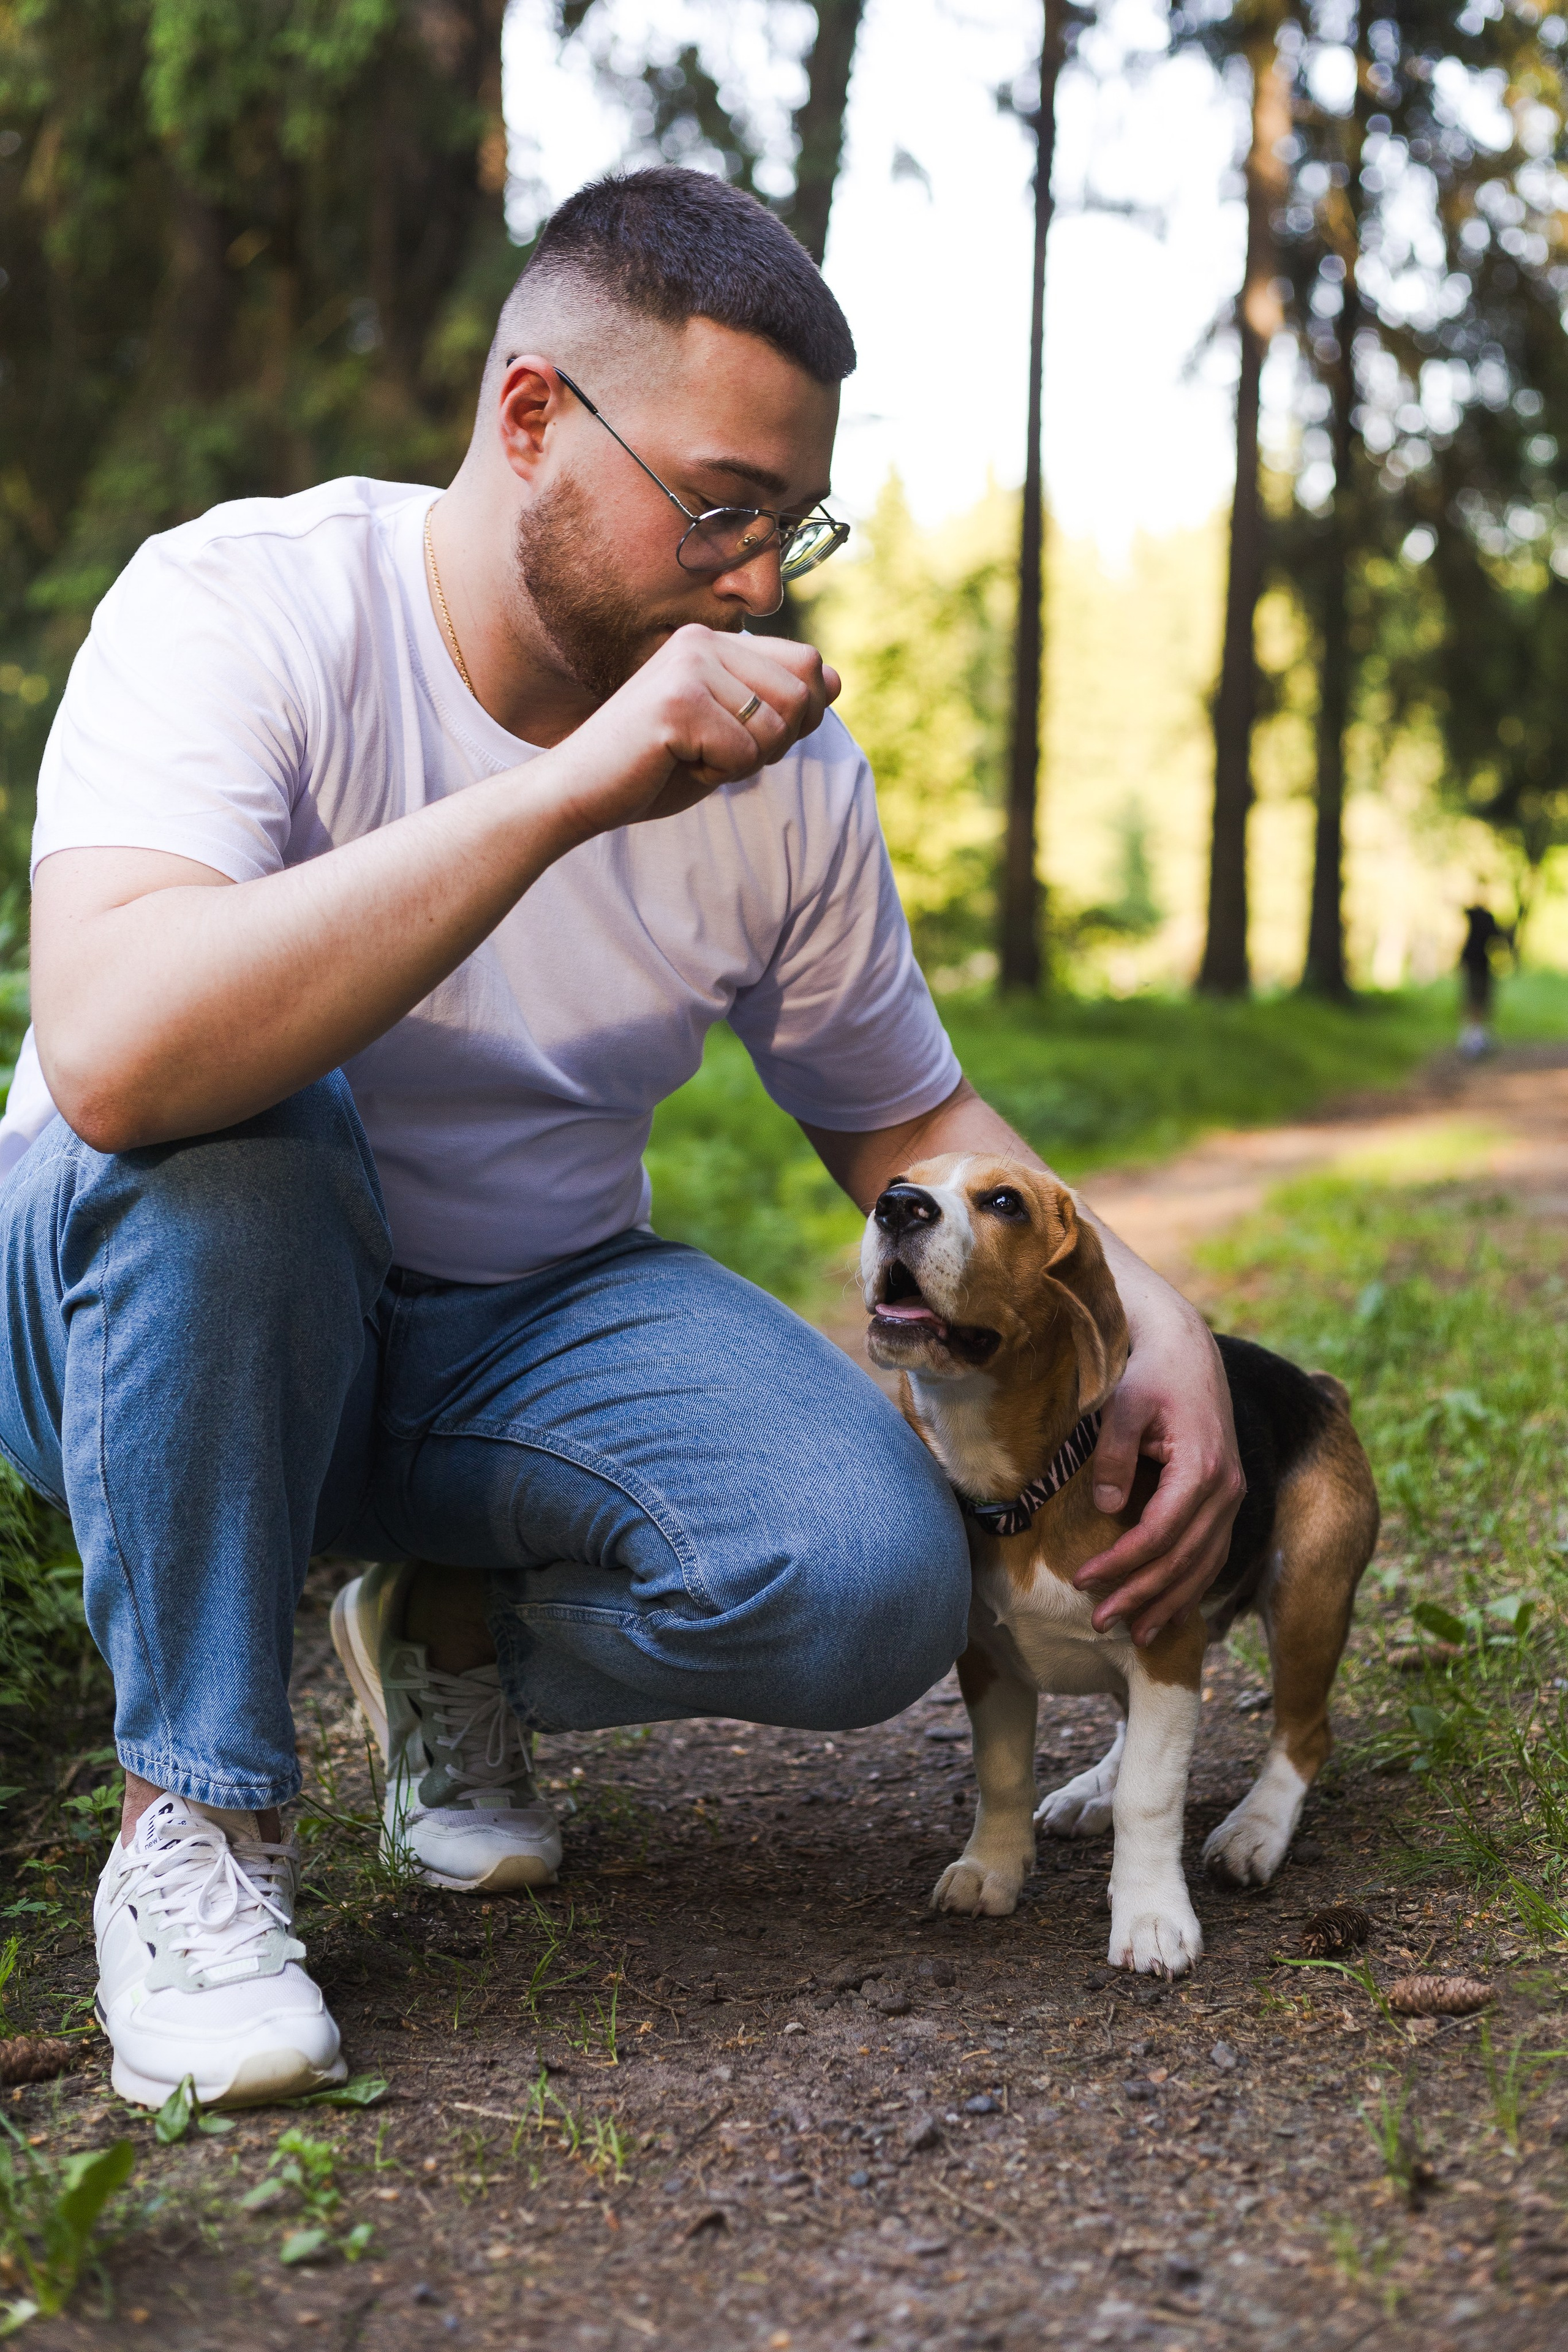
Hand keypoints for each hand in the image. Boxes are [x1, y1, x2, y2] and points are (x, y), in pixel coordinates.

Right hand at [551, 624, 840, 835]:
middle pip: (801, 694)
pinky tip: (676, 764)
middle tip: (716, 752)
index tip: (741, 736)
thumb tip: (835, 679)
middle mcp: (703, 640)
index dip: (797, 716)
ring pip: (775, 726)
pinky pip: (743, 753)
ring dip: (743, 761)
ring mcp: (688, 667)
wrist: (581, 792)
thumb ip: (778, 706)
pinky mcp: (677, 704)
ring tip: (693, 756)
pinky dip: (718, 775)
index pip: (808, 665)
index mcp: (716, 641)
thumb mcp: (728, 733)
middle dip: (772, 742)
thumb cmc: (654, 767)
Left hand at [1072, 1287, 1243, 1646]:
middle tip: (1098, 1623)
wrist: (1186, 1348)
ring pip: (1205, 1565)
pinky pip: (1214, 1554)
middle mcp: (1227, 1488)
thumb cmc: (1148, 1373)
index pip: (1159, 1535)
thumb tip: (1107, 1509)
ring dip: (1170, 1603)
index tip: (1081, 1580)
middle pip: (1184, 1560)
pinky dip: (1192, 1586)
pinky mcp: (1228, 1497)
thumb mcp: (1122, 1404)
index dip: (1120, 1564)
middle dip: (1140, 1596)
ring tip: (1136, 1635)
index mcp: (1202, 1467)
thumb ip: (1113, 1455)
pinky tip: (1170, 1611)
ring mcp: (1233, 1495)